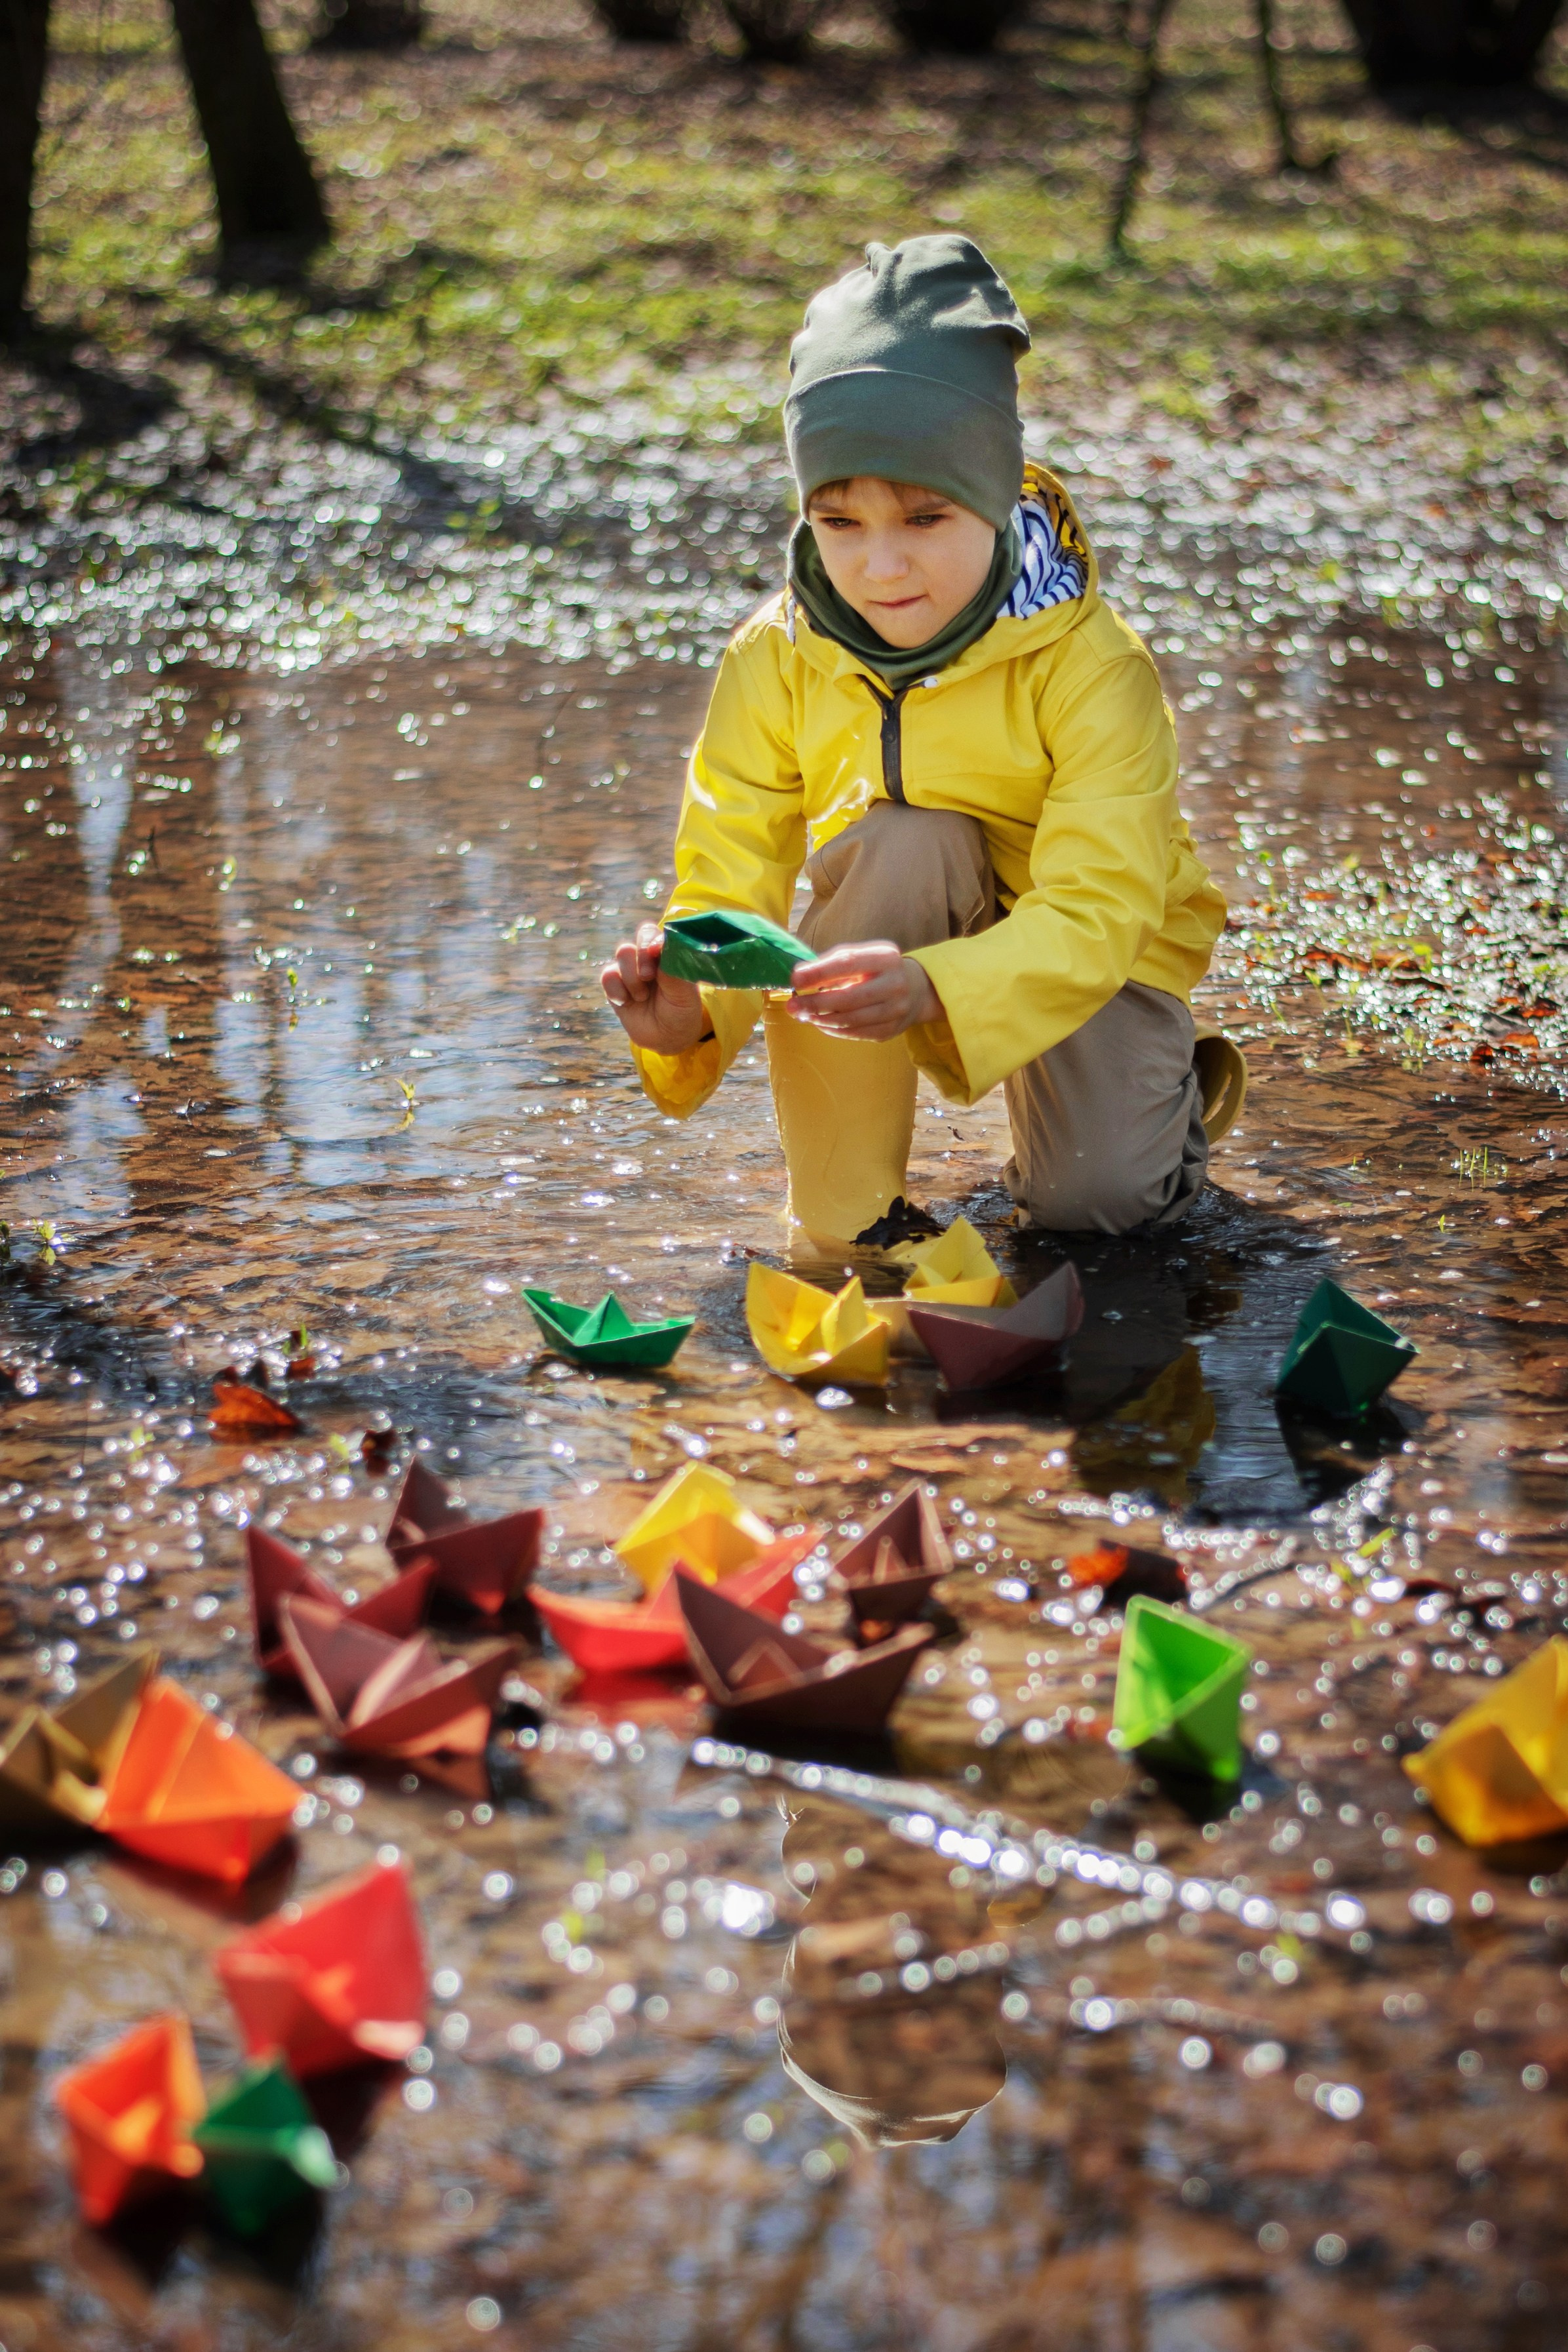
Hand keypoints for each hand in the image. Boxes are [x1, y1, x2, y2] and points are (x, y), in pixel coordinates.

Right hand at [600, 924, 711, 1054]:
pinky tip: (628, 1002)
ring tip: (643, 997)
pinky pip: (608, 976)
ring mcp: (630, 971)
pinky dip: (617, 990)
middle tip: (648, 977)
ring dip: (632, 978)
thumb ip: (673, 970)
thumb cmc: (681, 1012)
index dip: (650, 941)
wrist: (667, 1038)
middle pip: (637, 938)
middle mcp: (646, 958)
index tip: (655, 953)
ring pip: (622, 955)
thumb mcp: (685, 995)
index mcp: (666, 954)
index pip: (653, 934)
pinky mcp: (615, 986)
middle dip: (640, 958)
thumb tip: (661, 947)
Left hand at [788, 939, 941, 1041]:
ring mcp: (896, 1010)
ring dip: (821, 1019)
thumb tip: (799, 976)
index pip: (848, 963)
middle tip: (792, 1005)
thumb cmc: (876, 969)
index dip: (819, 972)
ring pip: (850, 1020)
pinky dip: (833, 1029)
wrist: (917, 989)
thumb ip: (831, 963)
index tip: (795, 979)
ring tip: (804, 1014)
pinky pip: (855, 1033)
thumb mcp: (861, 956)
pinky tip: (821, 1023)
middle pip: (848, 998)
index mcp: (886, 957)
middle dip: (815, 1003)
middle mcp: (895, 983)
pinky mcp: (892, 1030)